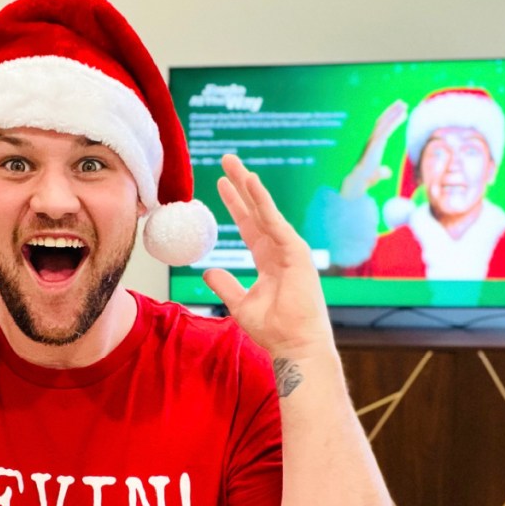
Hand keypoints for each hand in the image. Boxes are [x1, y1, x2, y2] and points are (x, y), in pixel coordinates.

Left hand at [203, 155, 332, 358]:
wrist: (293, 346)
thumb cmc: (274, 330)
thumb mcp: (240, 304)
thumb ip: (225, 285)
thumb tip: (208, 271)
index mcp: (268, 260)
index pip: (248, 225)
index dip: (234, 204)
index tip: (220, 184)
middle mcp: (280, 250)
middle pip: (256, 210)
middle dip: (241, 185)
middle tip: (227, 160)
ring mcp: (290, 249)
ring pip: (266, 211)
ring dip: (251, 186)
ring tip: (235, 165)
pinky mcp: (296, 253)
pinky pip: (275, 222)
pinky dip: (263, 203)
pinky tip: (252, 184)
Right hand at [340, 100, 407, 198]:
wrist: (359, 180)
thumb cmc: (367, 178)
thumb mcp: (378, 174)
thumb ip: (383, 172)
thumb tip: (387, 172)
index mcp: (373, 145)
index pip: (381, 128)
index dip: (388, 118)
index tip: (397, 111)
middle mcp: (372, 139)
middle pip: (383, 121)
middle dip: (392, 110)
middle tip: (401, 102)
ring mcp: (374, 140)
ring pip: (385, 122)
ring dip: (395, 112)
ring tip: (404, 104)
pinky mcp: (376, 143)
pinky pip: (388, 129)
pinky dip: (395, 121)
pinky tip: (403, 115)